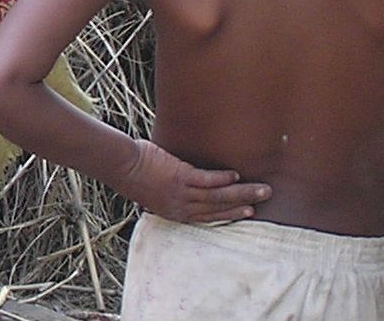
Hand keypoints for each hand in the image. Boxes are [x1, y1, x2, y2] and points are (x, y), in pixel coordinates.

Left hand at [111, 138, 270, 223]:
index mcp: (176, 212)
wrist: (120, 166)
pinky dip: (221, 179)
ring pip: (218, 196)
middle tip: (263, 202)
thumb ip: (171, 192)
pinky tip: (235, 175)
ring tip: (261, 189)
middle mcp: (181, 207)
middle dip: (243, 205)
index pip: (208, 216)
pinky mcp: (180, 177)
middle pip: (218, 208)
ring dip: (241, 193)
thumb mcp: (154, 191)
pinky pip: (206, 180)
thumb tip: (180, 186)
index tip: (247, 211)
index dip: (229, 214)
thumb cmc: (134, 174)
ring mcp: (182, 193)